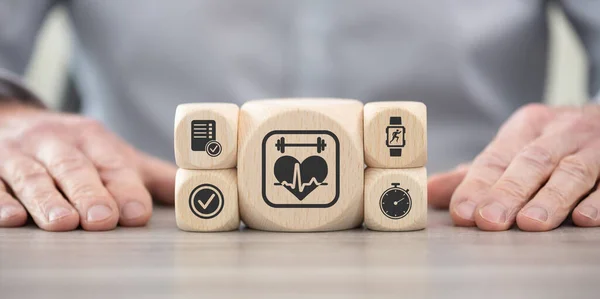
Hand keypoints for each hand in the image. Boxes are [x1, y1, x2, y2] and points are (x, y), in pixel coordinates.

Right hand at [0, 103, 175, 230]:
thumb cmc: (78, 149)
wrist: (19, 122)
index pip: (113, 165)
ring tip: (61, 223)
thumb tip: (201, 194)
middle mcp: (57, 143)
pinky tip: (11, 218)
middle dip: (89, 193)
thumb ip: (151, 177)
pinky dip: (0, 200)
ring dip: (46, 200)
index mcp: (94, 139)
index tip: (136, 213)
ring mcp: (21, 154)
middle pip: (75, 168)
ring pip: (34, 176)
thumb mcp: (115, 155)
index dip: (125, 189)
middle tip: (101, 219)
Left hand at [428, 103, 599, 230]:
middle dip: (508, 192)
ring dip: (550, 198)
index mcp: (526, 126)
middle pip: (532, 162)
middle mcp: (560, 132)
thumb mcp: (514, 148)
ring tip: (531, 223)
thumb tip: (429, 192)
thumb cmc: (551, 142)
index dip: (478, 185)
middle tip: (489, 220)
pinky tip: (584, 218)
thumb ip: (475, 174)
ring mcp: (595, 147)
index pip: (497, 157)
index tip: (462, 212)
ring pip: (572, 171)